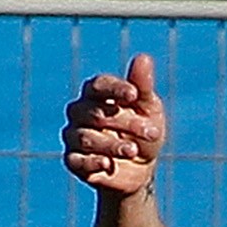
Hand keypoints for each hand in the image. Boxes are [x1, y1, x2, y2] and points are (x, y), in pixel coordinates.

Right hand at [63, 54, 167, 197]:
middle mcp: (80, 113)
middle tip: (152, 132)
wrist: (141, 169)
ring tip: (134, 150)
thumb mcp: (149, 109)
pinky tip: (108, 164)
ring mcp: (74, 136)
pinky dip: (92, 162)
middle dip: (126, 123)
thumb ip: (143, 86)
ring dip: (112, 145)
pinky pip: (76, 160)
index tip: (134, 95)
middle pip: (96, 114)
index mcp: (96, 94)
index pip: (98, 85)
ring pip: (86, 138)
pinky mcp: (73, 161)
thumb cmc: (143, 132)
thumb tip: (143, 57)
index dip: (115, 89)